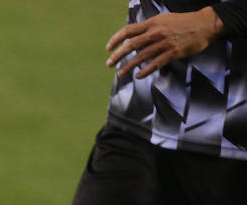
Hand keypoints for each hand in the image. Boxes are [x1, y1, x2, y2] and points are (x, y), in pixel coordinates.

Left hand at [105, 9, 221, 78]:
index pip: (128, 30)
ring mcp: (165, 43)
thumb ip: (149, 28)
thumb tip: (134, 38)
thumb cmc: (183, 22)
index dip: (116, 39)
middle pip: (131, 45)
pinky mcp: (173, 52)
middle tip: (109, 64)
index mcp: (152, 23)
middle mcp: (156, 32)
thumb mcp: (164, 20)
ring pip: (141, 56)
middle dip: (117, 55)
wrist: (206, 24)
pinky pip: (156, 63)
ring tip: (120, 73)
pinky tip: (138, 76)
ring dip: (128, 66)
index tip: (108, 48)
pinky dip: (145, 70)